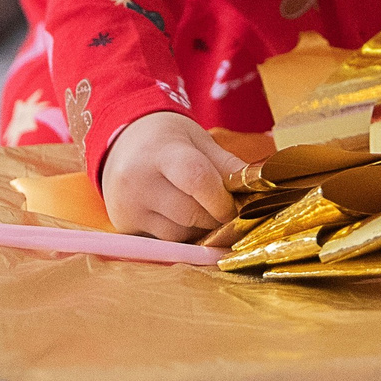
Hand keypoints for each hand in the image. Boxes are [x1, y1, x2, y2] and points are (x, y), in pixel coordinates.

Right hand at [100, 110, 243, 240]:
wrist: (121, 142)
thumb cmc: (167, 139)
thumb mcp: (198, 139)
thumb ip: (228, 165)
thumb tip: (259, 190)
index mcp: (160, 151)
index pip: (196, 179)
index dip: (221, 200)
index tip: (235, 206)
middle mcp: (136, 179)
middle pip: (190, 213)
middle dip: (214, 217)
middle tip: (223, 211)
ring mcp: (126, 205)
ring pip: (178, 234)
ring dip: (197, 229)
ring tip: (198, 210)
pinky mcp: (122, 225)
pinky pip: (162, 241)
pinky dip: (179, 235)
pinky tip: (178, 217)